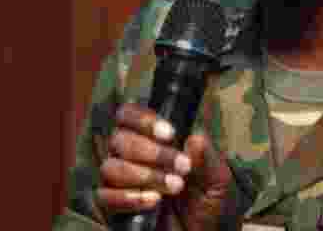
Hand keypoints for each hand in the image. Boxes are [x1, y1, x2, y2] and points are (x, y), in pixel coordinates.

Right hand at [96, 103, 232, 230]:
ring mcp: (121, 181)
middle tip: (182, 167)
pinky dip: (129, 197)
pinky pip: (104, 196)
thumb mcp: (218, 180)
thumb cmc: (209, 205)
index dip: (143, 119)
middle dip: (152, 152)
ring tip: (174, 187)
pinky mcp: (114, 207)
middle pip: (119, 139)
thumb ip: (207, 159)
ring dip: (144, 175)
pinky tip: (154, 201)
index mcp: (153, 140)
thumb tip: (194, 139)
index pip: (129, 115)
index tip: (170, 134)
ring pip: (111, 166)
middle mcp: (132, 156)